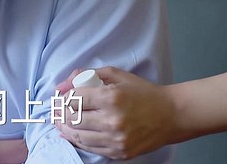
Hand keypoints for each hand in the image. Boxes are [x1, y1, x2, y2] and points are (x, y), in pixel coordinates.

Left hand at [54, 67, 176, 159]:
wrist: (171, 115)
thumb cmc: (143, 92)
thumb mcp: (116, 75)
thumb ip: (86, 75)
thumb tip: (61, 86)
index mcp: (111, 98)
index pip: (74, 100)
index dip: (63, 98)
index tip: (62, 97)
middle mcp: (112, 120)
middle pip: (72, 119)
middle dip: (60, 114)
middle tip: (55, 110)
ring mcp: (116, 140)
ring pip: (78, 136)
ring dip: (65, 129)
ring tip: (60, 122)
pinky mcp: (120, 153)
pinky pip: (91, 149)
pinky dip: (79, 141)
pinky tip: (72, 134)